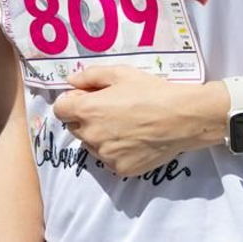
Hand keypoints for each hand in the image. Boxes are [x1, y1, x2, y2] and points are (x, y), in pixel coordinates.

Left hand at [51, 67, 224, 176]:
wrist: (182, 118)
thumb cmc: (151, 92)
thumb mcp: (119, 73)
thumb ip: (89, 76)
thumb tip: (71, 82)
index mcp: (86, 110)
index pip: (60, 110)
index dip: (71, 103)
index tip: (86, 99)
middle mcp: (91, 135)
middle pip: (75, 127)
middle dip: (85, 119)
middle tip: (109, 110)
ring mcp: (105, 155)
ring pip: (91, 145)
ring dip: (99, 136)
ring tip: (124, 125)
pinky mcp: (121, 168)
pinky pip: (109, 159)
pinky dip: (116, 151)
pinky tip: (134, 139)